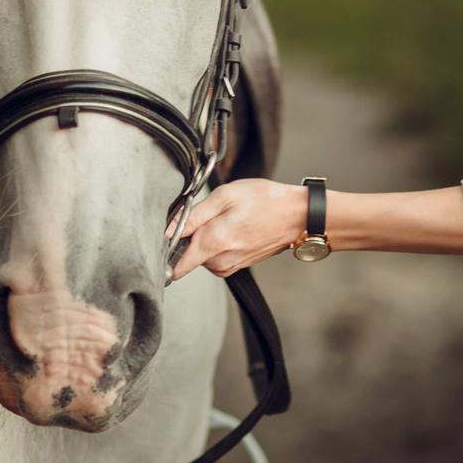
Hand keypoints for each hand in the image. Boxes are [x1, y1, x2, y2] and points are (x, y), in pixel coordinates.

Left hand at [173, 178, 307, 281]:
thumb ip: (193, 215)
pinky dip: (217, 244)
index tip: (168, 236)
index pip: (175, 267)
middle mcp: (220, 261)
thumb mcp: (225, 196)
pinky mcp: (237, 266)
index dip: (166, 251)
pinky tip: (232, 227)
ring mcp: (230, 266)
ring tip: (225, 219)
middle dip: (190, 236)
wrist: (296, 215)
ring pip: (201, 256)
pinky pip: (214, 257)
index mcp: (214, 243)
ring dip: (205, 239)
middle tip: (209, 215)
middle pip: (187, 255)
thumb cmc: (264, 200)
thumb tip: (167, 230)